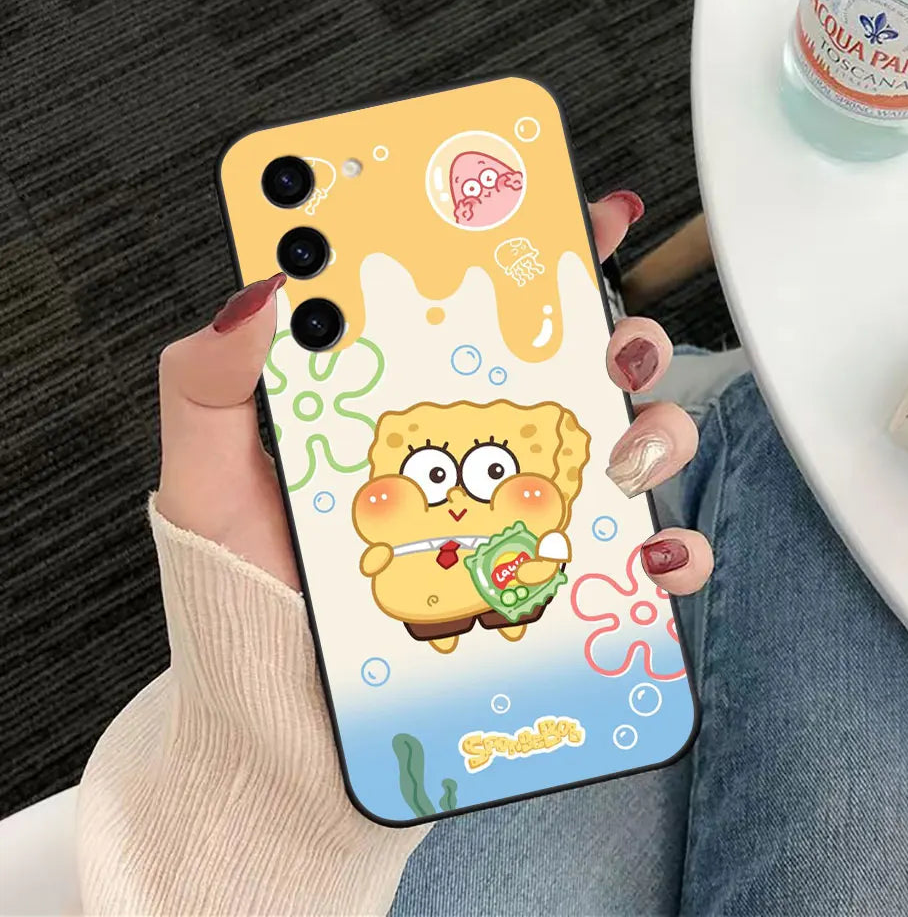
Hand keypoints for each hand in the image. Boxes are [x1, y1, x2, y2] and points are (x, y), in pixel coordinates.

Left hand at [156, 192, 709, 598]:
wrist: (281, 722)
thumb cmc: (247, 594)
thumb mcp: (212, 478)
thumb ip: (214, 384)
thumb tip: (263, 288)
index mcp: (411, 407)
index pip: (481, 310)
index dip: (535, 253)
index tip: (577, 212)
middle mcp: (480, 456)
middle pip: (578, 369)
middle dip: (620, 338)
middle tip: (610, 348)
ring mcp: (524, 521)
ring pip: (629, 449)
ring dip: (657, 434)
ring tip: (627, 456)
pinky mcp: (552, 594)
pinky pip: (637, 566)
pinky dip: (668, 555)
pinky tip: (652, 559)